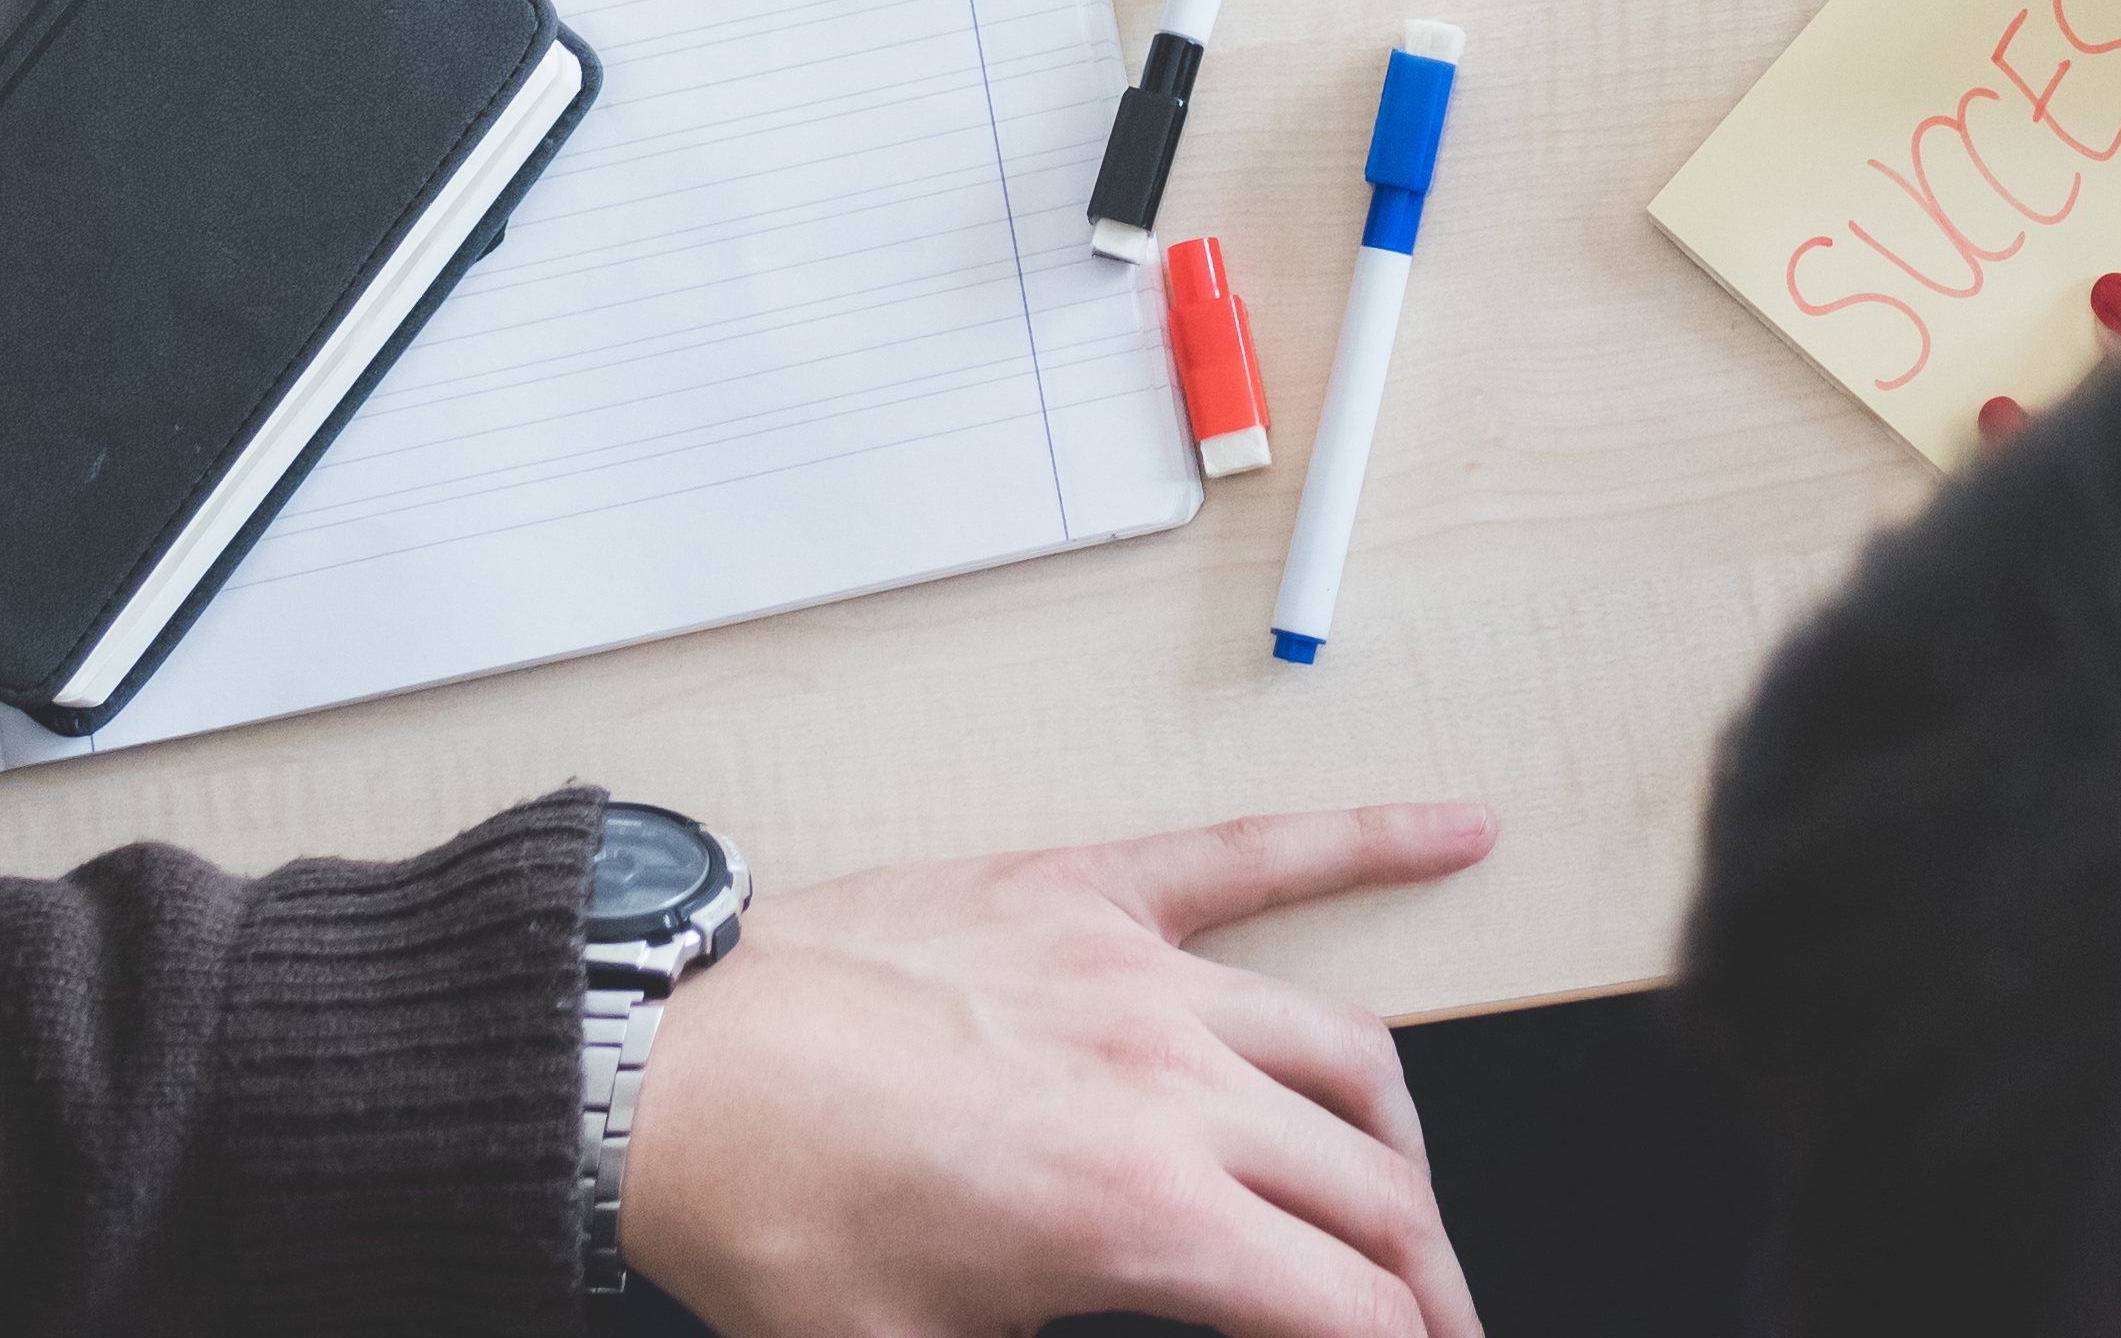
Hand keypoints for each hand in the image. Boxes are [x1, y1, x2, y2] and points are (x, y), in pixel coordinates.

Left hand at [617, 805, 1497, 1337]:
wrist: (664, 1073)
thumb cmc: (769, 1220)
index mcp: (1141, 1216)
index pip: (1349, 1308)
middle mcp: (1170, 1084)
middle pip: (1376, 1192)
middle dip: (1423, 1285)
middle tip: (1429, 1327)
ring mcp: (1142, 976)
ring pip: (1349, 1053)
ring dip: (1400, 1143)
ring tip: (1408, 1199)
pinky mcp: (1091, 895)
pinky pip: (1261, 856)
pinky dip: (1374, 839)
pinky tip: (1456, 833)